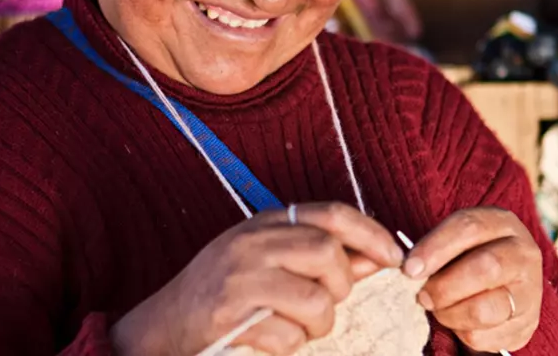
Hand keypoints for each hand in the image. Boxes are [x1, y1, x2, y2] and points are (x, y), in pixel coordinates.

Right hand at [110, 202, 403, 355]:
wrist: (162, 326)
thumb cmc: (222, 291)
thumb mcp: (266, 259)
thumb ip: (314, 255)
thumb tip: (373, 259)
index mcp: (265, 223)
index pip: (331, 214)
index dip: (372, 234)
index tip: (395, 259)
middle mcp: (252, 242)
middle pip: (326, 252)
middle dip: (340, 285)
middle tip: (327, 302)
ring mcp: (239, 277)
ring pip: (314, 299)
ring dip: (318, 323)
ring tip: (298, 327)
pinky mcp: (230, 315)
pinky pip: (287, 335)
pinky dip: (290, 346)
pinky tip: (271, 342)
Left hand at [403, 207, 542, 352]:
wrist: (503, 284)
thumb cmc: (468, 256)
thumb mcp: (456, 241)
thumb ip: (436, 249)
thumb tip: (412, 270)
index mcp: (501, 223)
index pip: (468, 228)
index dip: (435, 248)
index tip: (410, 269)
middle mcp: (523, 253)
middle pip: (485, 268)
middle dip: (444, 287)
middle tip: (422, 296)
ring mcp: (530, 291)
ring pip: (485, 309)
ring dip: (451, 314)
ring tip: (439, 310)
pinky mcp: (527, 324)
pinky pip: (485, 337)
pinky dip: (462, 333)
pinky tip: (458, 321)